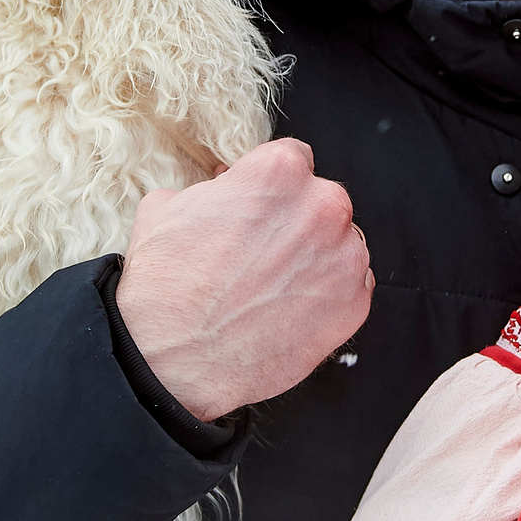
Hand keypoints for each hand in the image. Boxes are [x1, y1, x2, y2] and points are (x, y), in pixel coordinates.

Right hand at [119, 139, 373, 421]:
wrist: (174, 361)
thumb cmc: (167, 287)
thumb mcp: (166, 208)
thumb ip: (209, 188)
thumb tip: (221, 186)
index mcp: (279, 171)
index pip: (293, 159)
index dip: (270, 186)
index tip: (260, 206)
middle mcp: (322, 207)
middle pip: (321, 200)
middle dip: (296, 220)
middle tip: (262, 251)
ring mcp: (344, 257)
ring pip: (340, 244)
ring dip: (316, 257)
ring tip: (274, 286)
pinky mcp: (354, 304)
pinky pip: (352, 287)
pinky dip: (328, 295)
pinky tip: (291, 309)